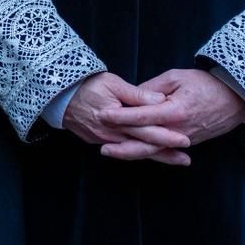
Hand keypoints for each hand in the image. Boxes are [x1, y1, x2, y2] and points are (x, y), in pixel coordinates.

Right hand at [62, 73, 190, 165]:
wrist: (58, 95)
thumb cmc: (87, 85)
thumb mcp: (113, 83)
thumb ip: (137, 94)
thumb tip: (160, 99)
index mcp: (116, 119)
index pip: (146, 130)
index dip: (166, 136)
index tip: (185, 139)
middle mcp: (111, 134)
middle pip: (143, 146)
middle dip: (165, 153)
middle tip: (186, 159)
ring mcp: (104, 140)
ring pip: (134, 151)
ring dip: (155, 157)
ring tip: (176, 160)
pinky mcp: (98, 141)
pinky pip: (122, 150)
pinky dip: (138, 153)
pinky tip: (151, 155)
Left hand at [98, 68, 244, 148]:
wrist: (235, 98)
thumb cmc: (205, 83)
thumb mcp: (176, 77)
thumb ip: (153, 89)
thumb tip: (133, 97)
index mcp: (176, 110)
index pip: (143, 115)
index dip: (122, 116)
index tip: (103, 115)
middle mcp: (179, 129)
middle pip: (147, 142)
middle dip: (123, 146)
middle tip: (102, 147)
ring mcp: (185, 139)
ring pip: (155, 150)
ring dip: (132, 153)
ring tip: (111, 152)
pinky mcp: (189, 142)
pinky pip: (165, 150)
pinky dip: (148, 153)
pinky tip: (132, 154)